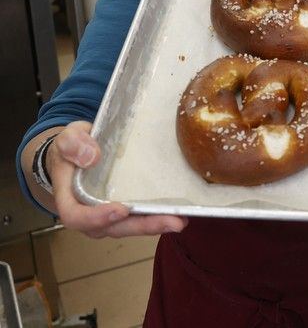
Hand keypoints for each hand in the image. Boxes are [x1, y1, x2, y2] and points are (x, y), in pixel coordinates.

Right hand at [50, 121, 187, 237]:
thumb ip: (73, 144)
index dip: (97, 218)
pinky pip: (139, 218)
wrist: (79, 151)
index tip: (121, 210)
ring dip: (155, 225)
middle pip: (112, 228)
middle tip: (170, 222)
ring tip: (180, 221)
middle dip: (142, 226)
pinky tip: (180, 214)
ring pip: (129, 226)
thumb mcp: (68, 138)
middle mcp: (89, 213)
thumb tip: (91, 157)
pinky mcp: (125, 209)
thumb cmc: (72, 147)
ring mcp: (108, 214)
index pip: (76, 217)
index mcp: (70, 198)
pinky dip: (158, 217)